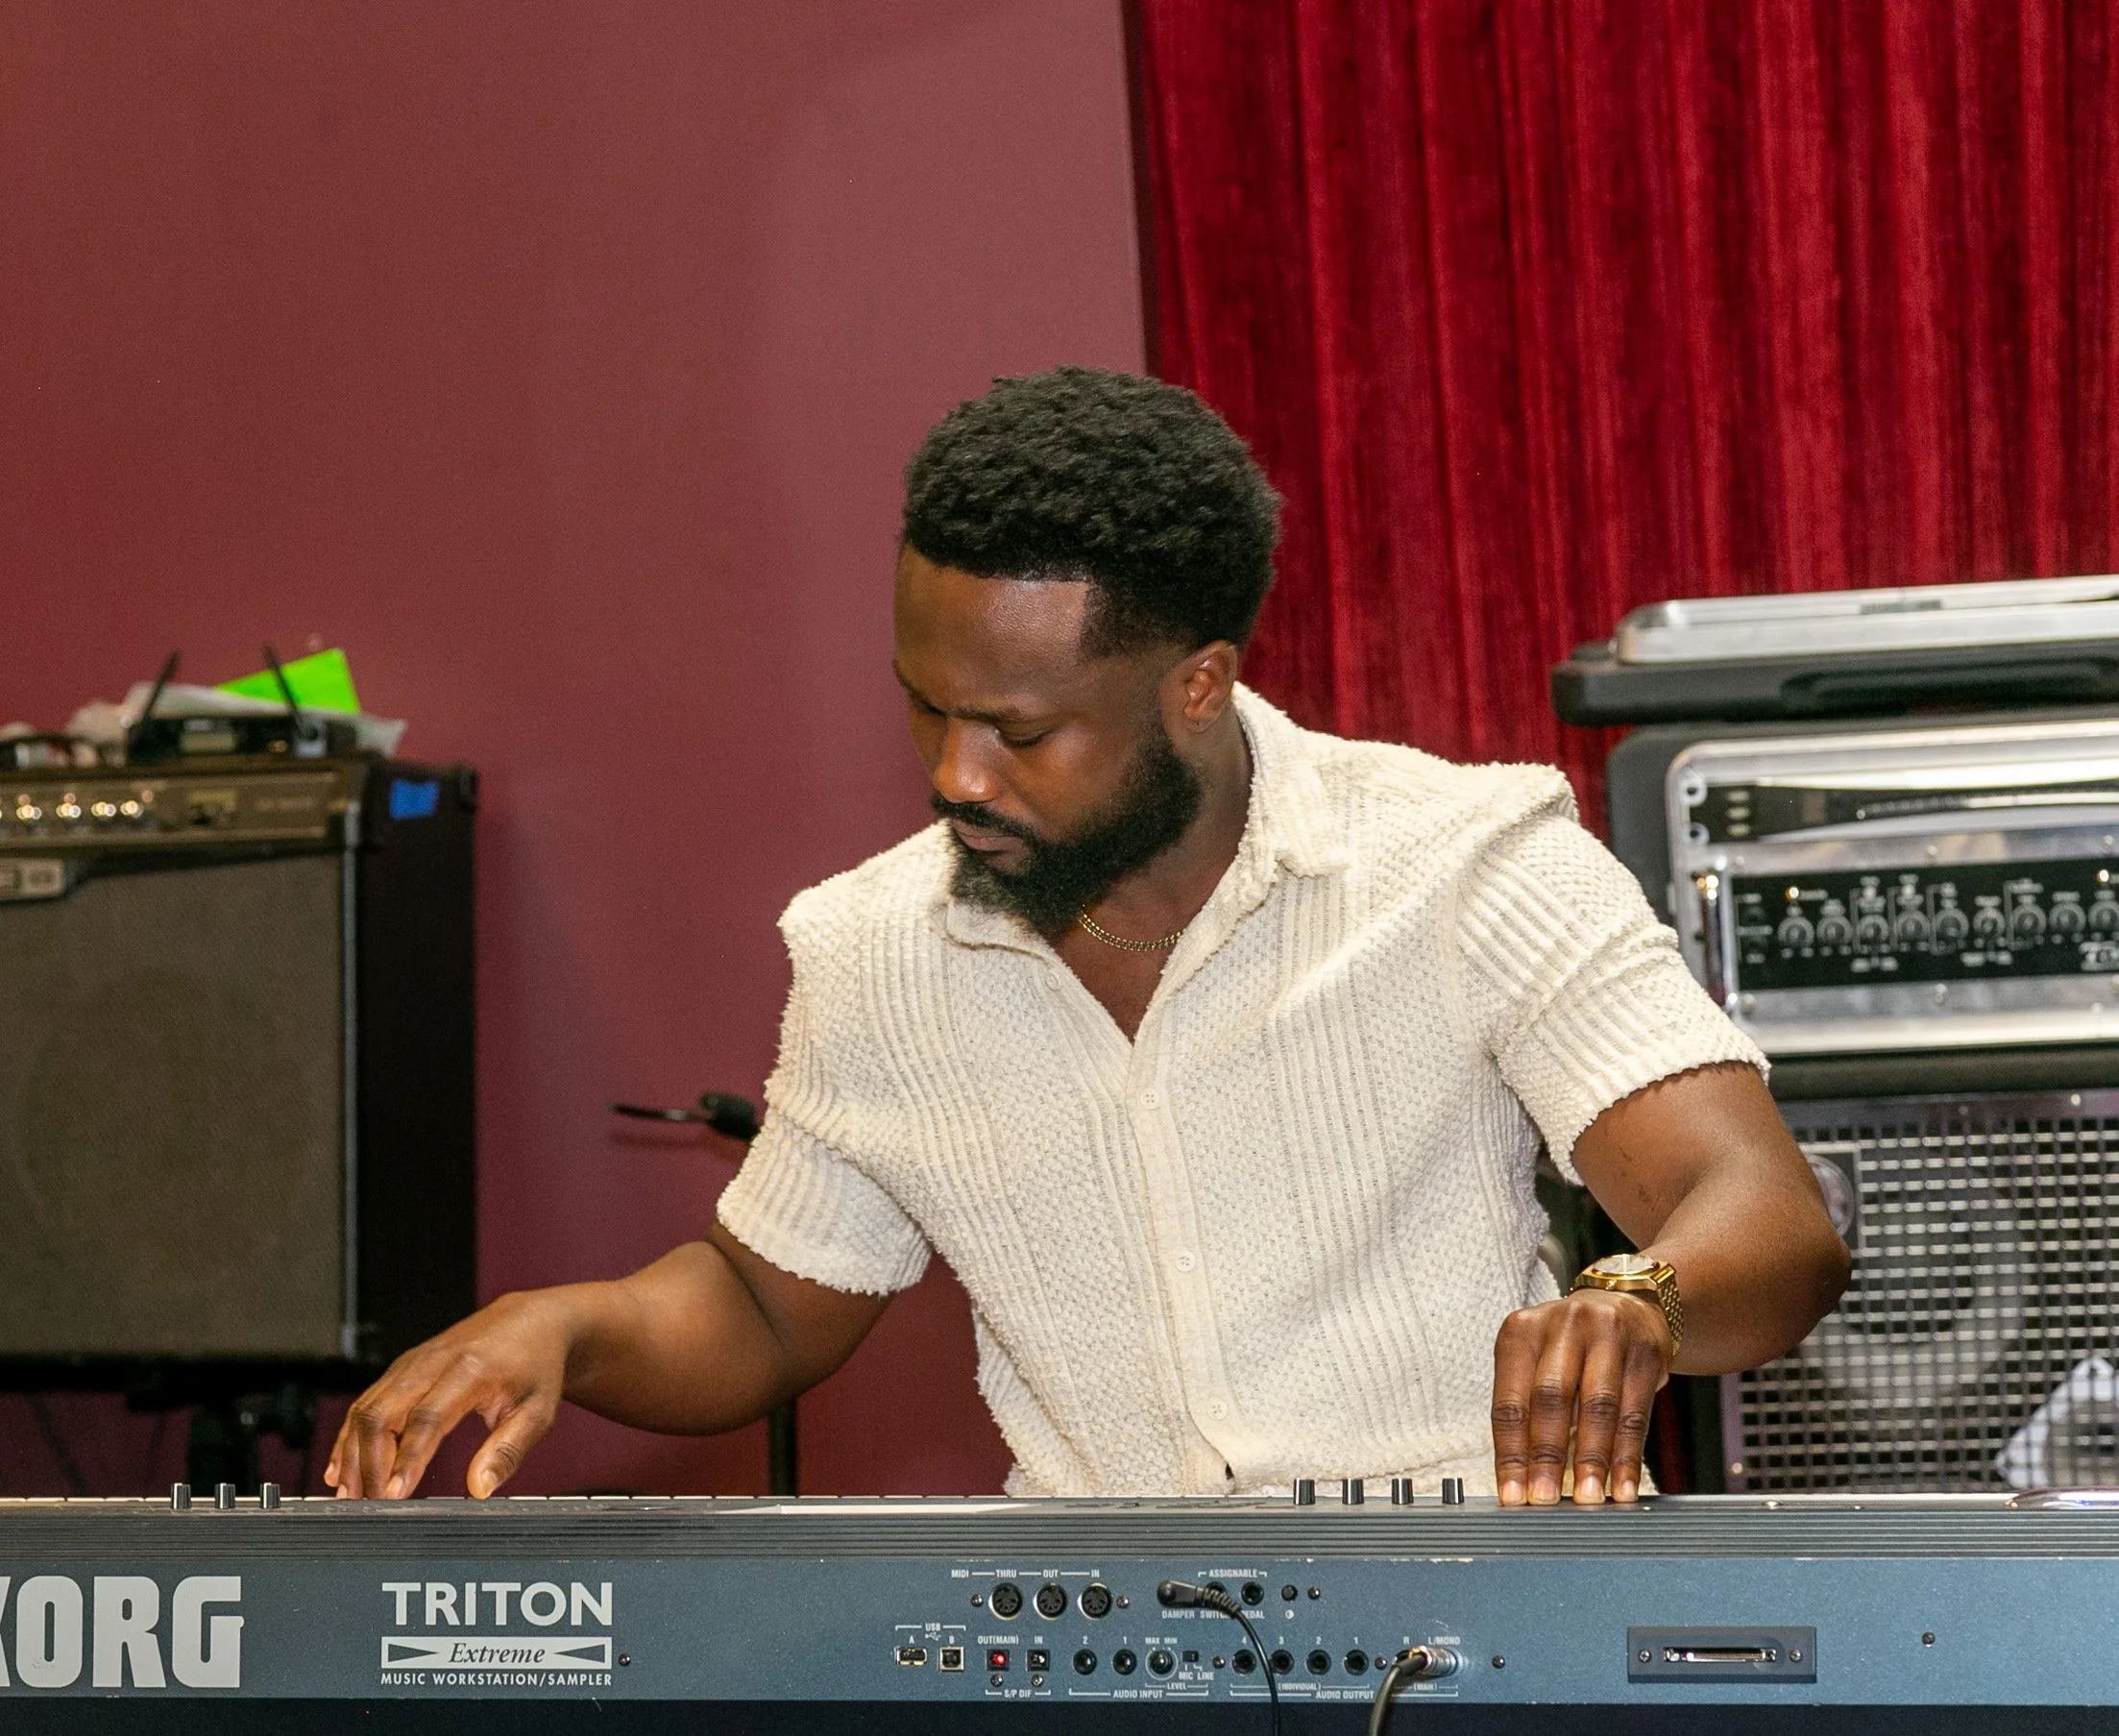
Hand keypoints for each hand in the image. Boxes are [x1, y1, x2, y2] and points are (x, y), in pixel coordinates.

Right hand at [325, 1291, 576, 1499]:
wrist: (533, 1321)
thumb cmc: (536, 1367)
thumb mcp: (538, 1411)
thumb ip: (508, 1450)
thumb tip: (480, 1489)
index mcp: (471, 1371)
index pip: (427, 1418)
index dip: (406, 1459)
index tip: (393, 1495)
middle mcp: (434, 1361)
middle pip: (384, 1412)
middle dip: (368, 1462)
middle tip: (366, 1505)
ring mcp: (414, 1362)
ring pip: (368, 1407)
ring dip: (352, 1453)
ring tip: (348, 1496)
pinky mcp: (404, 1367)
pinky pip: (368, 1401)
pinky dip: (351, 1436)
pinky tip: (341, 1467)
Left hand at [1490, 1288, 1671, 1505]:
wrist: (1629, 1306)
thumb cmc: (1571, 1347)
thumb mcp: (1539, 1360)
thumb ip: (1529, 1409)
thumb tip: (1523, 1478)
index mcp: (1521, 1331)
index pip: (1509, 1400)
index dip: (1510, 1452)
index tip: (1512, 1495)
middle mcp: (1562, 1326)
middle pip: (1551, 1398)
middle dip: (1547, 1455)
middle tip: (1545, 1499)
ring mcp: (1606, 1334)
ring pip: (1597, 1406)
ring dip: (1591, 1459)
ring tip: (1587, 1498)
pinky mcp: (1645, 1352)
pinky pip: (1635, 1412)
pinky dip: (1627, 1455)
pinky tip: (1623, 1486)